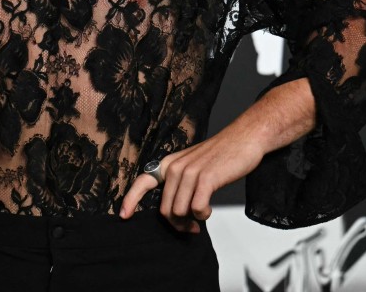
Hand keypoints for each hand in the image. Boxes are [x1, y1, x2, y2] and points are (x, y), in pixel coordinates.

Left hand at [119, 131, 263, 233]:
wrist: (243, 138)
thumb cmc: (220, 156)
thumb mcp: (192, 166)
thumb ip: (180, 183)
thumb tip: (174, 211)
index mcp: (168, 163)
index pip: (143, 182)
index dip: (130, 200)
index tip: (122, 216)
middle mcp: (175, 167)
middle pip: (165, 209)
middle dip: (177, 224)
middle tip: (191, 227)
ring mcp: (189, 172)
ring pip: (178, 211)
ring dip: (191, 221)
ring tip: (201, 216)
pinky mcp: (206, 178)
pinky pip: (196, 208)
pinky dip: (202, 215)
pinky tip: (208, 209)